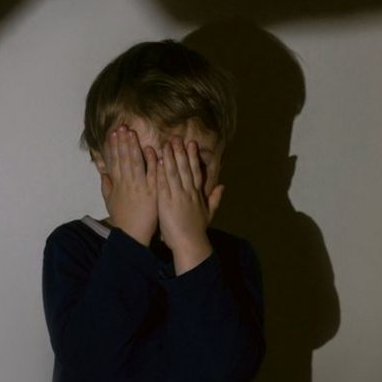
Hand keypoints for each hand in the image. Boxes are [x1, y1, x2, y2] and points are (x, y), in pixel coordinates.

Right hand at [95, 125, 157, 246]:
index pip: (114, 161)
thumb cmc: (122, 218)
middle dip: (123, 142)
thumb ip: (106, 185)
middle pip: (124, 158)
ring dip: (133, 147)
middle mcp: (127, 183)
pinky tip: (152, 151)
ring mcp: (140, 187)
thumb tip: (102, 172)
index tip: (112, 134)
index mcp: (117, 184)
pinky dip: (152, 162)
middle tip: (122, 127)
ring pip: (136, 163)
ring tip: (132, 133)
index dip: (113, 147)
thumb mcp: (110, 201)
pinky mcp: (152, 193)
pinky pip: (152, 175)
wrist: (132, 235)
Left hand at [157, 138, 223, 273]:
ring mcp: (178, 197)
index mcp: (197, 194)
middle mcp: (188, 192)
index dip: (193, 157)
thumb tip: (223, 186)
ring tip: (167, 144)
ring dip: (170, 157)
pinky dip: (161, 172)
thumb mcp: (209, 213)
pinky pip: (164, 184)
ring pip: (174, 173)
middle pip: (185, 168)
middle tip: (177, 137)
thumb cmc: (197, 231)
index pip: (195, 171)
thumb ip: (215, 198)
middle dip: (181, 152)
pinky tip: (159, 161)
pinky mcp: (167, 203)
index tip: (191, 143)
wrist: (190, 244)